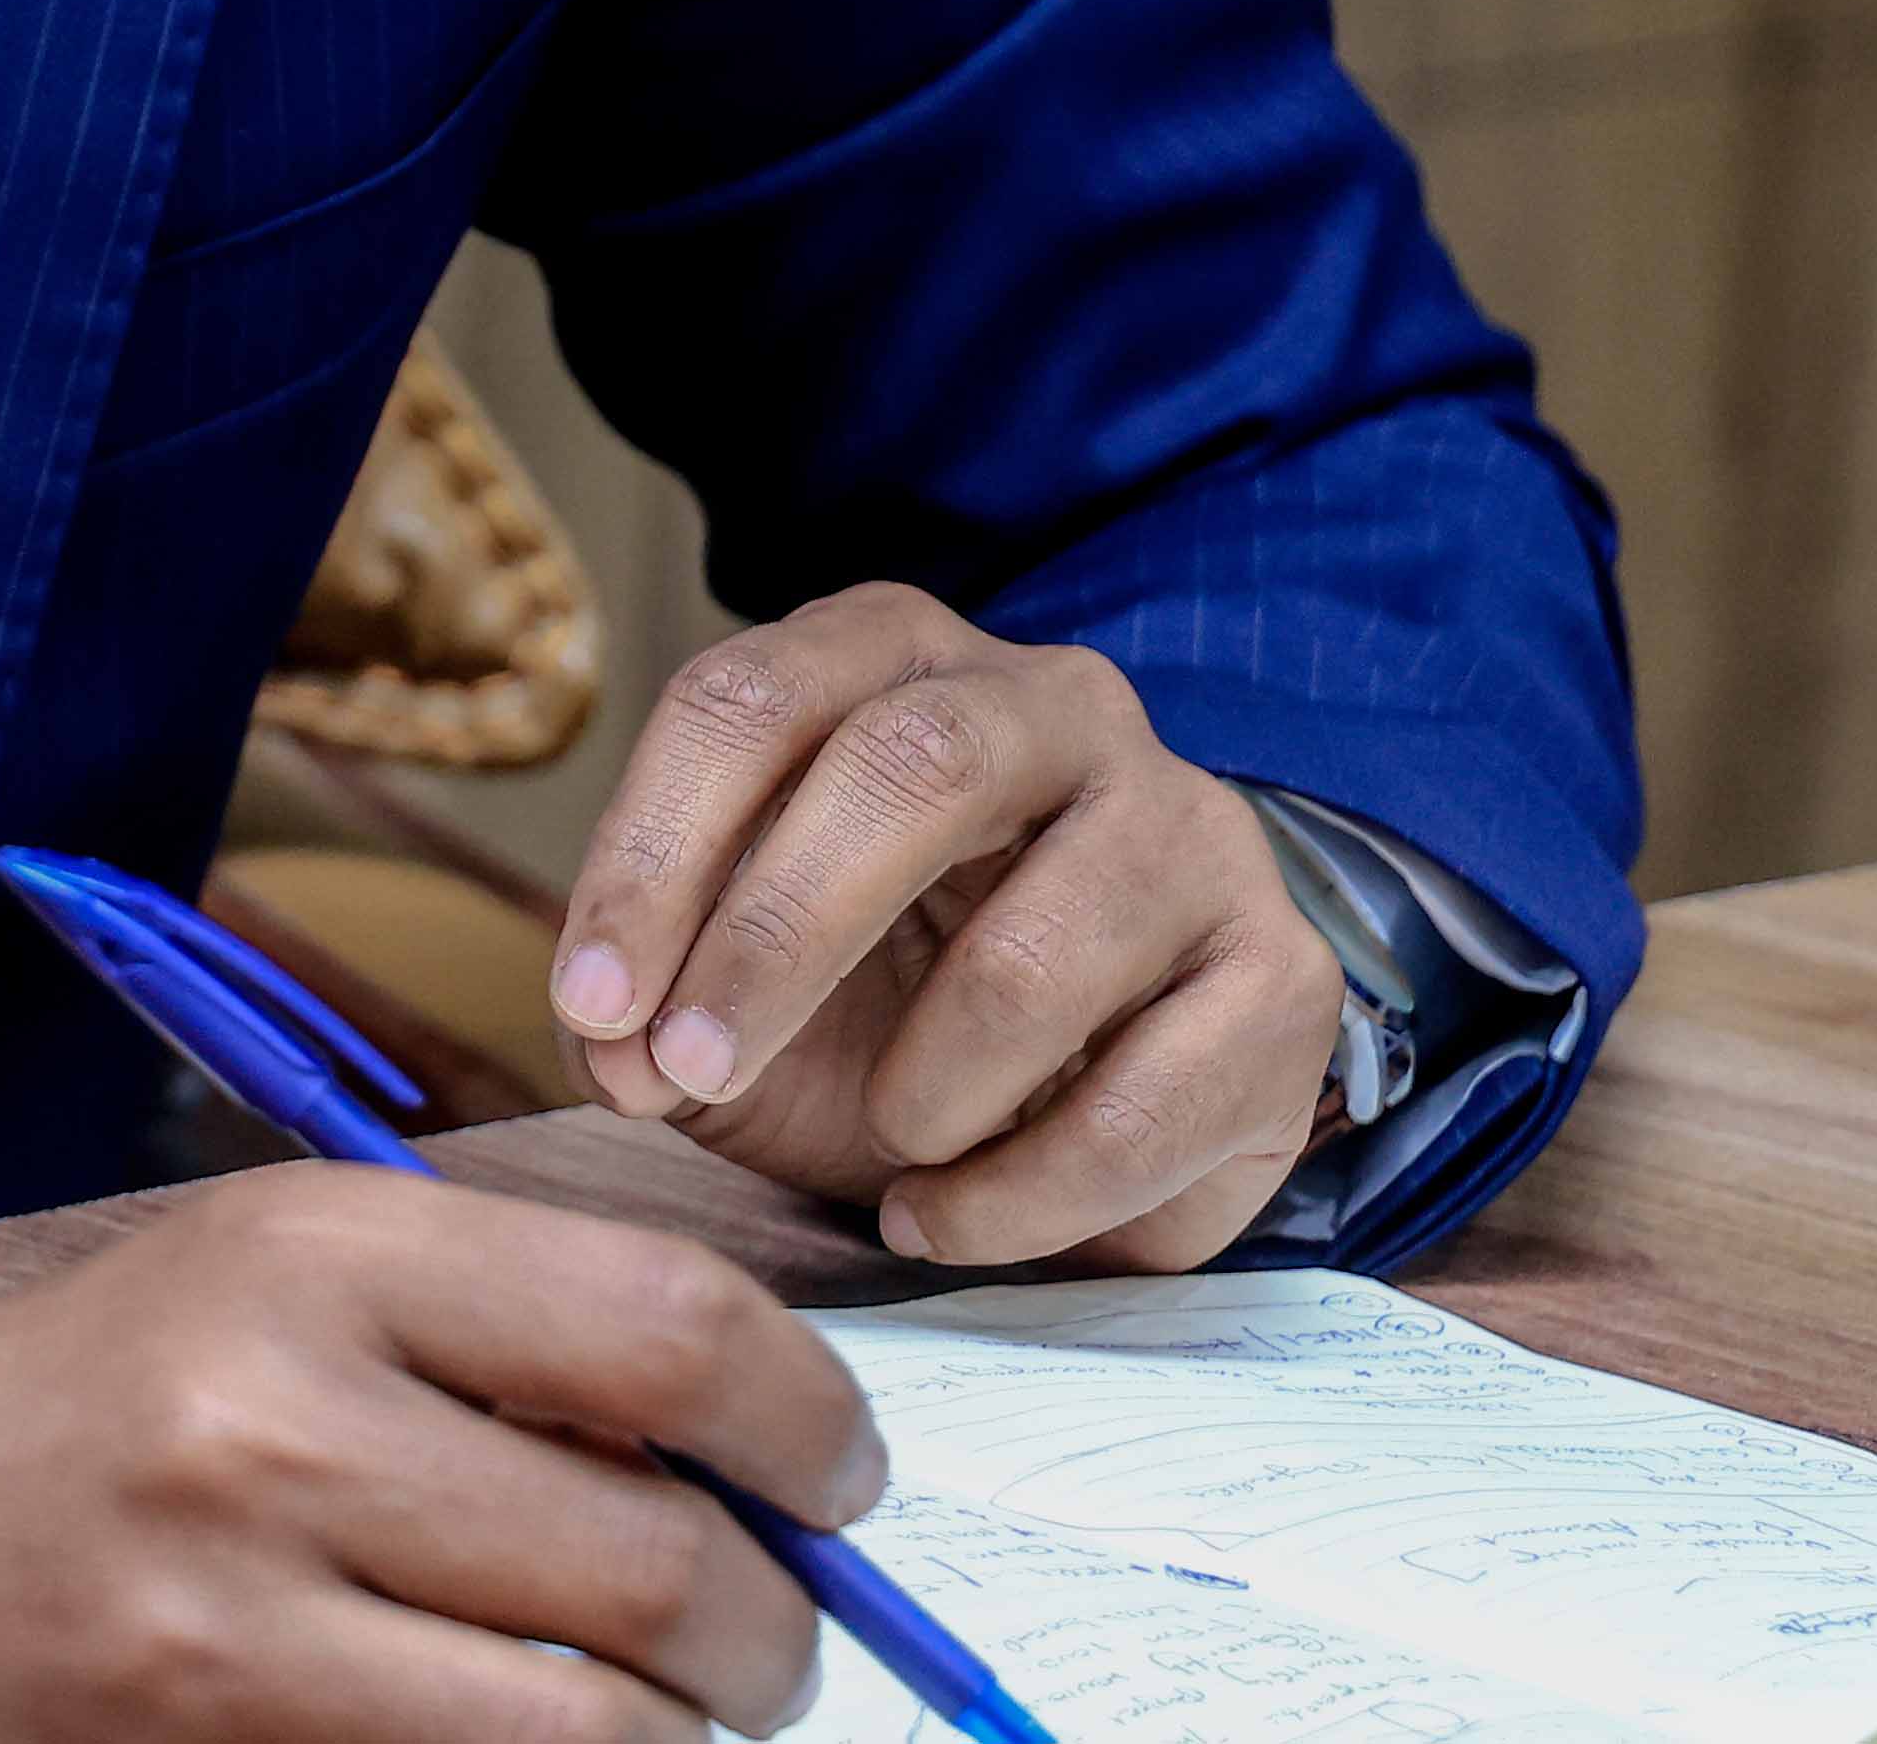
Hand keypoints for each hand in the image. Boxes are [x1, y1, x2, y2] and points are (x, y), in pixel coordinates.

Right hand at [0, 1161, 878, 1740]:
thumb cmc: (21, 1404)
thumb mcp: (236, 1271)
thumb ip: (473, 1311)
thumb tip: (751, 1393)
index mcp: (305, 1246)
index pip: (676, 1332)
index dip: (817, 1421)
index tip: (838, 1468)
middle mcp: (278, 1415)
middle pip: (673, 1559)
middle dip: (774, 1628)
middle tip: (765, 1636)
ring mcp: (235, 1613)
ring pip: (603, 1728)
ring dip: (675, 1740)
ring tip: (657, 1716)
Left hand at [547, 590, 1343, 1269]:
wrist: (1097, 1094)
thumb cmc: (883, 1008)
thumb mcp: (736, 986)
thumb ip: (646, 1004)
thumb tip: (617, 1046)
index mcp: (900, 659)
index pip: (754, 698)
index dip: (653, 852)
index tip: (594, 1003)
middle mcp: (1056, 705)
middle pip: (911, 764)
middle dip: (776, 936)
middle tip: (695, 1069)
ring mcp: (1187, 830)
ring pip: (1034, 954)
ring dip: (920, 1092)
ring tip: (884, 1153)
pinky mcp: (1281, 977)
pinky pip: (1139, 1105)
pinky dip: (1013, 1199)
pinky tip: (949, 1215)